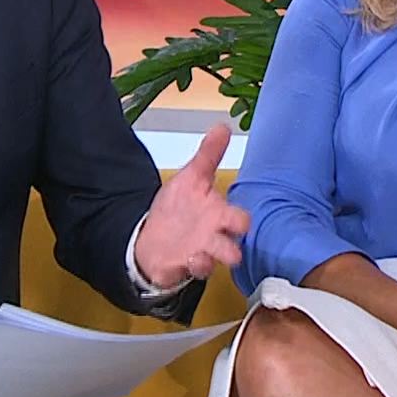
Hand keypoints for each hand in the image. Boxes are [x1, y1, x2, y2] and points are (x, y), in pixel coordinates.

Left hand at [133, 124, 251, 287]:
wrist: (155, 238)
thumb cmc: (179, 210)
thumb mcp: (192, 178)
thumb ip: (208, 155)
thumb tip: (221, 127)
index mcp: (218, 214)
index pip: (241, 219)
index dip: (241, 219)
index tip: (239, 218)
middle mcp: (215, 235)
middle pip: (236, 242)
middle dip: (233, 240)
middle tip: (226, 234)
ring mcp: (203, 251)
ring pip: (220, 258)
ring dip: (216, 255)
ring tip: (204, 250)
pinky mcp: (186, 265)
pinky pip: (198, 269)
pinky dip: (196, 264)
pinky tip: (189, 258)